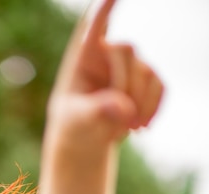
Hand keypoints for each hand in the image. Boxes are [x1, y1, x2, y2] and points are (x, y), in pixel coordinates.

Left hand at [47, 0, 163, 143]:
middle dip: (123, 85)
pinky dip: (153, 108)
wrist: (87, 140)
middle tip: (117, 118)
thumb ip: (95, 112)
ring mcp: (129, 65)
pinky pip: (160, 86)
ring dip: (139, 103)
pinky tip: (142, 127)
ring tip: (126, 129)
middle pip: (127, 49)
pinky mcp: (146, 79)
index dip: (104, 10)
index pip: (93, 26)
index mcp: (81, 57)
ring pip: (147, 71)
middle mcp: (106, 53)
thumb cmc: (73, 126)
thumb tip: (122, 107)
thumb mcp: (77, 122)